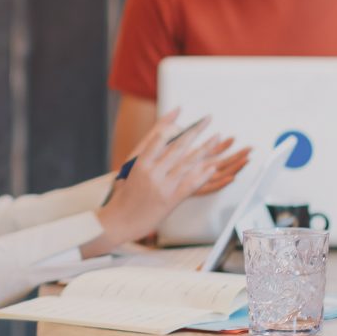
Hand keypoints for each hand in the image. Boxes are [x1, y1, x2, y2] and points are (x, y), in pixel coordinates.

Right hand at [86, 112, 240, 256]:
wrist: (120, 221)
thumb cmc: (125, 193)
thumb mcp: (130, 167)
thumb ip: (146, 149)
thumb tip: (159, 133)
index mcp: (140, 163)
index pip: (160, 138)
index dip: (174, 125)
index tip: (184, 114)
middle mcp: (152, 173)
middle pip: (178, 147)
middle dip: (195, 131)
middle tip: (207, 119)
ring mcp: (163, 187)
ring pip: (188, 164)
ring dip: (205, 149)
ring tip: (217, 138)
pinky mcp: (171, 200)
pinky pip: (191, 184)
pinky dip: (203, 175)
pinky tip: (213, 167)